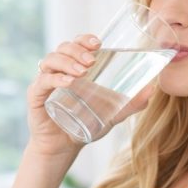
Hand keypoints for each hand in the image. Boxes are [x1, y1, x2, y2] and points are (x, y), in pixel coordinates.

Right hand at [29, 35, 158, 154]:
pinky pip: (43, 81)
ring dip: (67, 62)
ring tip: (82, 72)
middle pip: (63, 48)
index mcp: (73, 68)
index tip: (98, 43)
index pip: (76, 44)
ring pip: (51, 60)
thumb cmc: (84, 126)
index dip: (85, 39)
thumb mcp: (111, 114)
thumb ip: (130, 104)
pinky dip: (55, 79)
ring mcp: (45, 82)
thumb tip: (152, 90)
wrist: (64, 148)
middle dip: (78, 50)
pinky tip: (68, 83)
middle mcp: (57, 71)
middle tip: (92, 60)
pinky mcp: (35, 96)